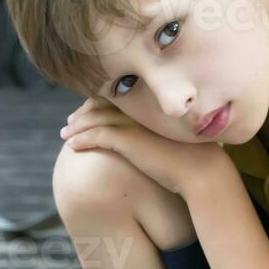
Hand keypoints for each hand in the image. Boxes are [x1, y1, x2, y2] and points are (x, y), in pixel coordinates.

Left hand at [61, 94, 231, 197]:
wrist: (202, 171)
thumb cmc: (194, 160)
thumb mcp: (177, 141)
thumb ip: (162, 134)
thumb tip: (156, 140)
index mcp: (152, 106)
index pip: (117, 96)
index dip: (98, 102)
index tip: (87, 112)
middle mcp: (141, 109)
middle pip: (102, 104)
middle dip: (83, 112)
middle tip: (70, 122)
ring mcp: (134, 124)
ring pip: (95, 119)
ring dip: (77, 127)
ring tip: (66, 136)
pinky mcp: (129, 141)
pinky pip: (97, 136)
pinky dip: (82, 139)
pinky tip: (72, 147)